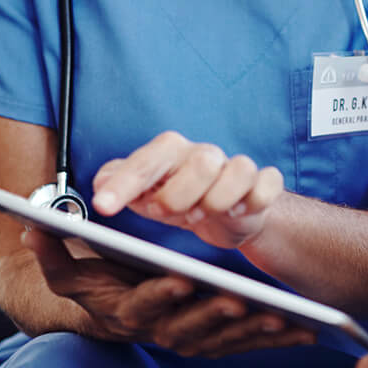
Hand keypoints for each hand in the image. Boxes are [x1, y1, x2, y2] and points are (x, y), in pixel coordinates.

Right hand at [23, 227, 312, 358]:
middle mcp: (159, 332)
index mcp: (127, 312)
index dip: (160, 295)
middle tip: (240, 299)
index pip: (143, 306)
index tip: (180, 278)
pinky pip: (245, 347)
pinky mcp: (214, 344)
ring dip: (251, 334)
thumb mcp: (70, 269)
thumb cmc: (96, 284)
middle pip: (188, 330)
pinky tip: (304, 331)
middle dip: (215, 317)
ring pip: (222, 342)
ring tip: (281, 317)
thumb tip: (32, 228)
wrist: (107, 317)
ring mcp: (188, 341)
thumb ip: (52, 250)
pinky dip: (273, 342)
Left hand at [92, 131, 283, 249]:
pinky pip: (267, 184)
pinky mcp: (263, 184)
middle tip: (165, 214)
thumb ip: (118, 184)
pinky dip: (254, 200)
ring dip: (218, 201)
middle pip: (201, 162)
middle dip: (179, 195)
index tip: (103, 206)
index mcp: (171, 152)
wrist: (226, 215)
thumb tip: (101, 181)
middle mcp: (205, 154)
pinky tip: (238, 213)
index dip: (125, 183)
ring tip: (202, 215)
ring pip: (239, 171)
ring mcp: (237, 167)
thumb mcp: (144, 195)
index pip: (147, 160)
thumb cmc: (180, 199)